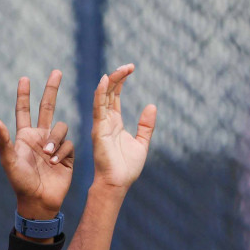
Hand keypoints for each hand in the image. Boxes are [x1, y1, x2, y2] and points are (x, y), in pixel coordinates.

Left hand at [0, 70, 75, 220]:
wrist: (39, 201)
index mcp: (25, 136)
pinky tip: (55, 163)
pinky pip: (69, 144)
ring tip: (47, 156)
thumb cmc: (20, 183)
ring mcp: (54, 145)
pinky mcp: (67, 155)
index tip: (24, 78)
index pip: (24, 110)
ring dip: (55, 139)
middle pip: (47, 107)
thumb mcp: (9, 162)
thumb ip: (4, 141)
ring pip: (61, 127)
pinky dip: (61, 152)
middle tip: (57, 71)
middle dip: (51, 89)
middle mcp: (40, 137)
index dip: (24, 95)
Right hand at [90, 64, 156, 191]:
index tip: (131, 68)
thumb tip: (152, 106)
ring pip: (103, 97)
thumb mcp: (142, 142)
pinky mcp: (99, 131)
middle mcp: (105, 121)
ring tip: (122, 69)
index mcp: (114, 123)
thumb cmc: (126, 167)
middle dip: (117, 77)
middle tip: (129, 65)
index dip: (121, 81)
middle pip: (108, 92)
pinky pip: (98, 109)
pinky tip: (104, 80)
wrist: (118, 183)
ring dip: (110, 82)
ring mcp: (101, 125)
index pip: (114, 96)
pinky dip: (100, 94)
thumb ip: (146, 125)